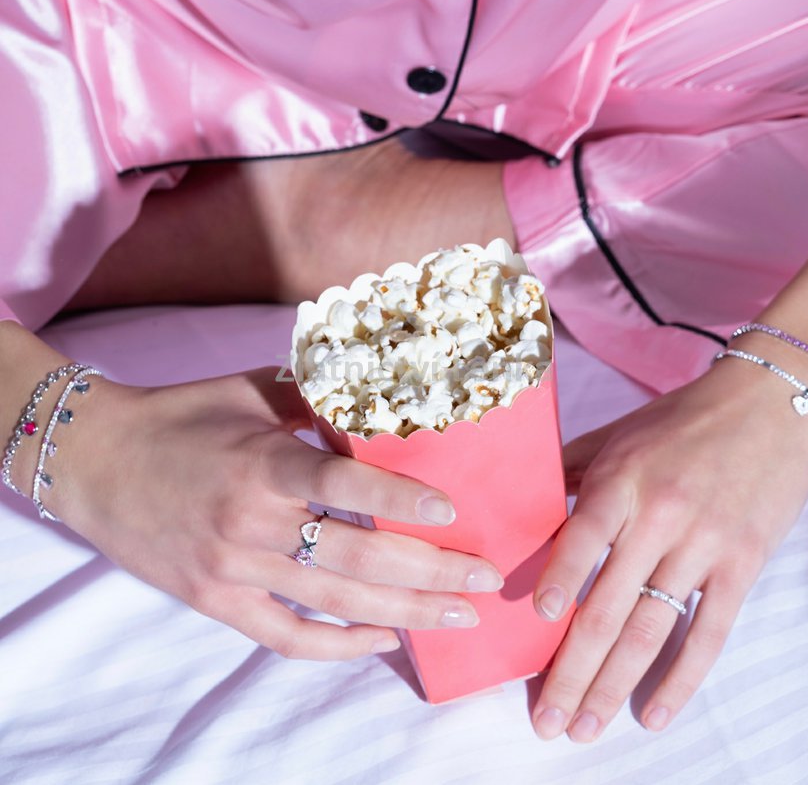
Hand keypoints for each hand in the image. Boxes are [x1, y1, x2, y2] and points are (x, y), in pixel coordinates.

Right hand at [53, 368, 502, 659]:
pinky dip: (337, 645)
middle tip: (485, 576)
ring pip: (333, 602)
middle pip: (355, 558)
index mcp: (260, 464)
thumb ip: (313, 396)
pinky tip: (382, 639)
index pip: (341, 487)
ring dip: (404, 613)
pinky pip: (285, 636)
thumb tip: (375, 396)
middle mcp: (250, 523)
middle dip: (430, 572)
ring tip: (458, 616)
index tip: (453, 512)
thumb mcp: (246, 390)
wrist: (94, 460)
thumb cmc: (178, 416)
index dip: (399, 501)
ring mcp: (232, 570)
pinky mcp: (216, 601)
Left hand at [531, 354, 807, 740]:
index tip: (532, 623)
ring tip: (585, 727)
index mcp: (619, 482)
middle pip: (607, 607)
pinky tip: (654, 714)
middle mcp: (658, 518)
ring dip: (614, 685)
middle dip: (572, 670)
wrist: (765, 405)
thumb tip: (523, 506)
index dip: (558, 582)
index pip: (579, 540)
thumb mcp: (615, 435)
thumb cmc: (679, 420)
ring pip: (650, 630)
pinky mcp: (741, 565)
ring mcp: (703, 546)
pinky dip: (681, 678)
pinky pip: (709, 632)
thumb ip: (568, 470)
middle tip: (546, 720)